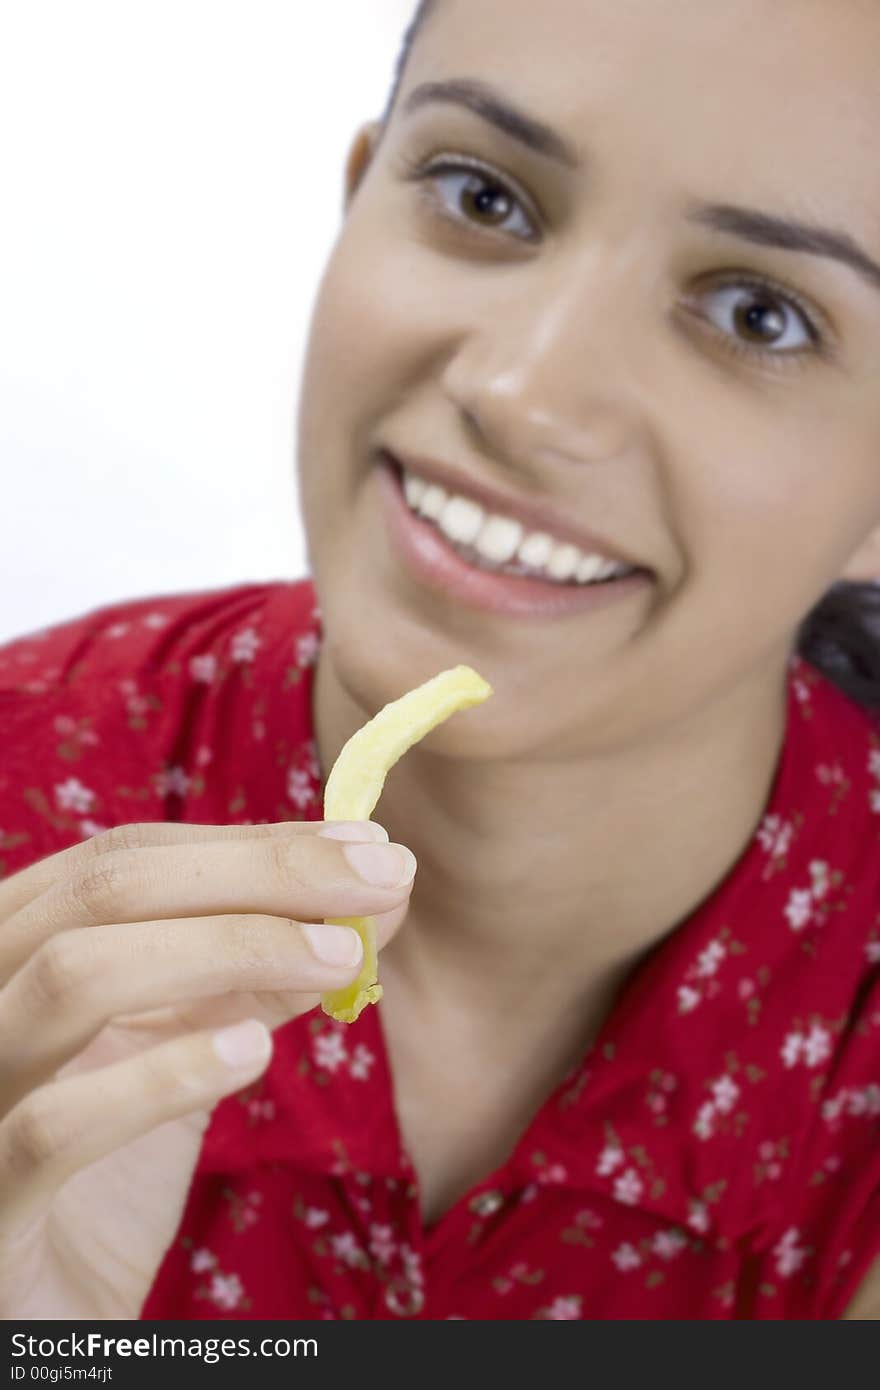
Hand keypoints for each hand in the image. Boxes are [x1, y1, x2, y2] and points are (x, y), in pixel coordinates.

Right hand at [0, 819, 415, 1318]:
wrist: (37, 1314)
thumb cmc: (105, 1167)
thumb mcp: (183, 1046)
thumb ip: (258, 971)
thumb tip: (376, 894)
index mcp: (15, 948)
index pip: (129, 857)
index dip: (255, 843)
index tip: (372, 847)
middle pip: (106, 890)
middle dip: (259, 872)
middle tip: (381, 881)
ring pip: (74, 975)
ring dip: (227, 948)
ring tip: (338, 959)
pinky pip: (54, 1125)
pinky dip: (163, 1076)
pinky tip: (253, 1052)